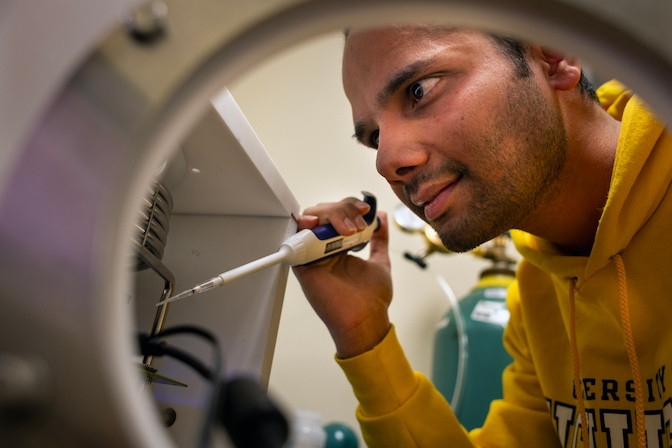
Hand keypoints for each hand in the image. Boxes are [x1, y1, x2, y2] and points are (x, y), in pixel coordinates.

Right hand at [292, 197, 392, 358]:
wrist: (366, 320)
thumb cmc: (372, 299)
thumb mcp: (380, 261)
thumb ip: (379, 239)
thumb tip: (381, 217)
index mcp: (340, 246)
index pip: (338, 214)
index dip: (349, 206)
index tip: (366, 210)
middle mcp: (324, 249)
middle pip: (323, 213)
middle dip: (342, 209)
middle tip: (358, 224)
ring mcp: (313, 256)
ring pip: (310, 221)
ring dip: (329, 216)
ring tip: (348, 229)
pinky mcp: (303, 266)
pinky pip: (296, 241)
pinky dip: (303, 228)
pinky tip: (317, 226)